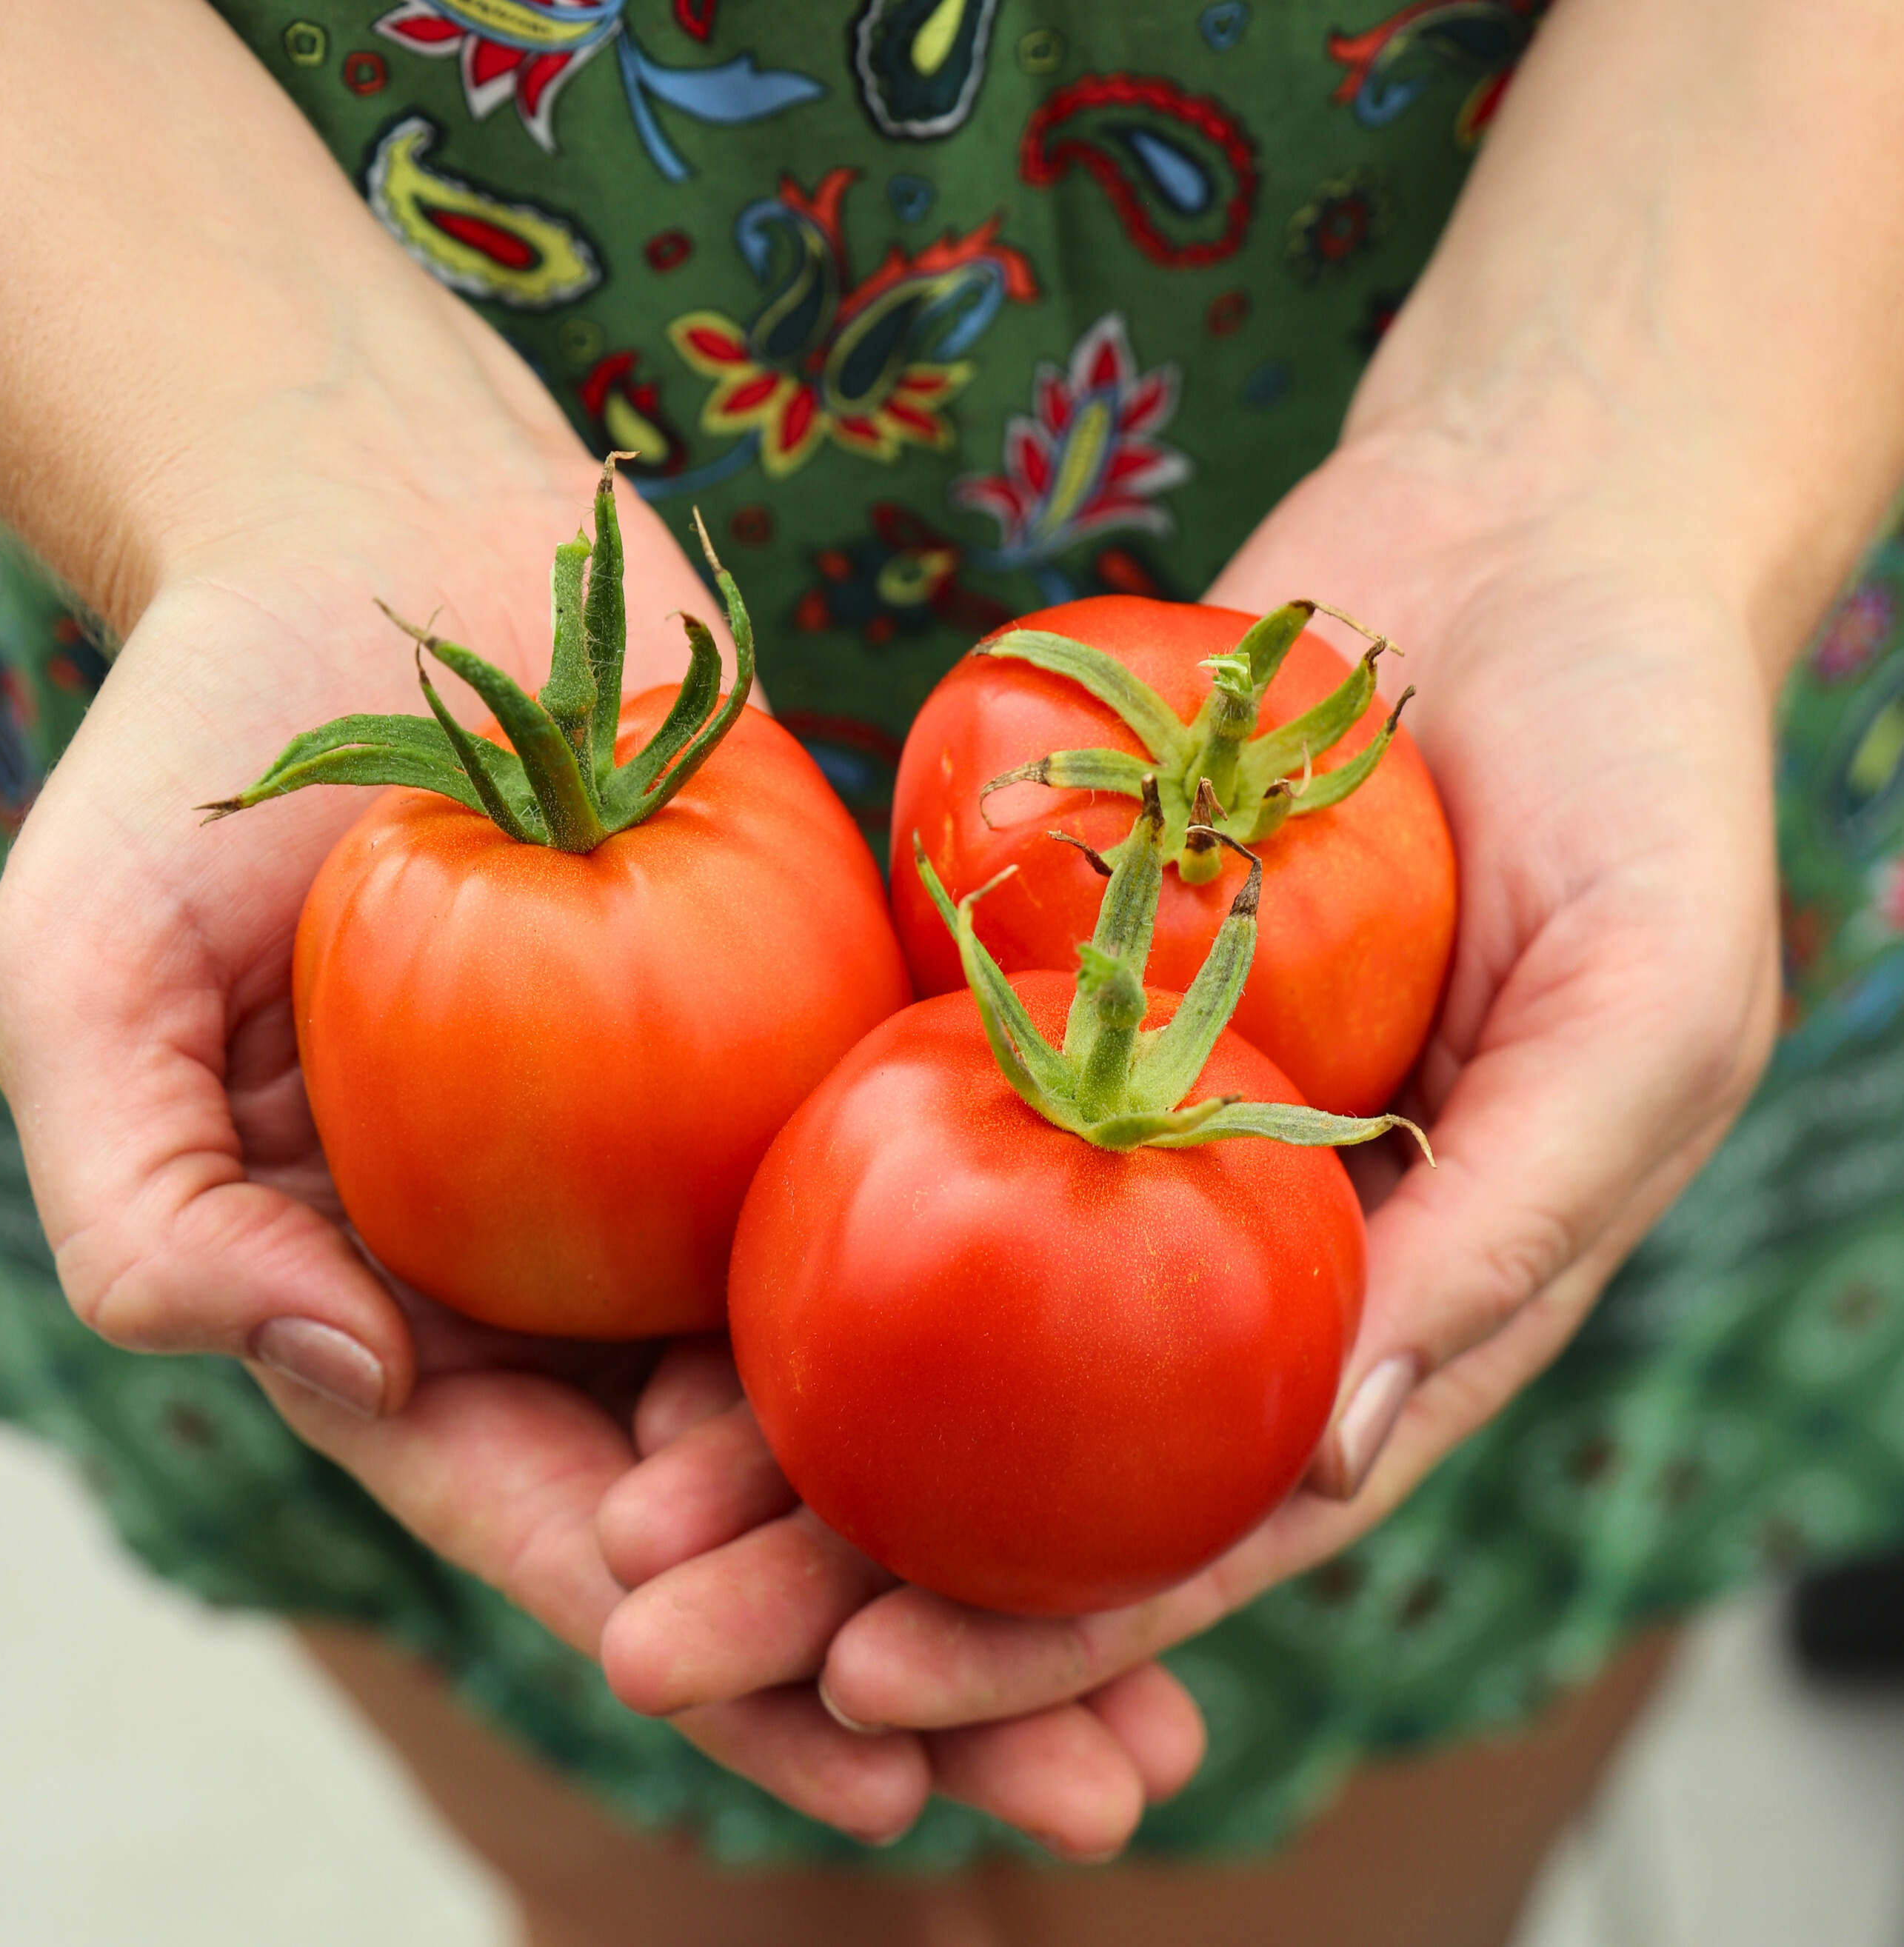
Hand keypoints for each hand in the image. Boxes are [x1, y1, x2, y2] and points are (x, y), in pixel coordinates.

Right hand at [0, 455, 1205, 1849]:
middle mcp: (593, 1270)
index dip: (719, 1673)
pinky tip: (1209, 1373)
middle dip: (927, 1664)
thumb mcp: (93, 975)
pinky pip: (964, 1170)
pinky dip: (1072, 1283)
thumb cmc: (216, 744)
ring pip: (891, 1386)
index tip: (878, 1789)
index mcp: (425, 1308)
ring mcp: (726, 1158)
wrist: (395, 537)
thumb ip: (154, 1207)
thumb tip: (356, 1376)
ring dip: (1035, 1526)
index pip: (572, 1535)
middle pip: (771, 1508)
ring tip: (1194, 1655)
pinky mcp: (832, 1031)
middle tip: (1116, 1780)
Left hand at [593, 422, 1782, 1743]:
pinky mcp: (1047, 995)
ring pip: (945, 1318)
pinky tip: (666, 1291)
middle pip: (1041, 1455)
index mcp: (1400, 1300)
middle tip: (658, 1641)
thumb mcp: (1650, 1004)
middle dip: (855, 1568)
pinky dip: (800, 1213)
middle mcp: (1248, 1244)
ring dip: (784, 1424)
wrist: (1515, 542)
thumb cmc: (1639, 769)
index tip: (867, 1699)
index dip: (1055, 1632)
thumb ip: (1517, 1231)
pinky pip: (911, 1121)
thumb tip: (1330, 1457)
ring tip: (622, 1508)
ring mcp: (1133, 1122)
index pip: (1217, 1516)